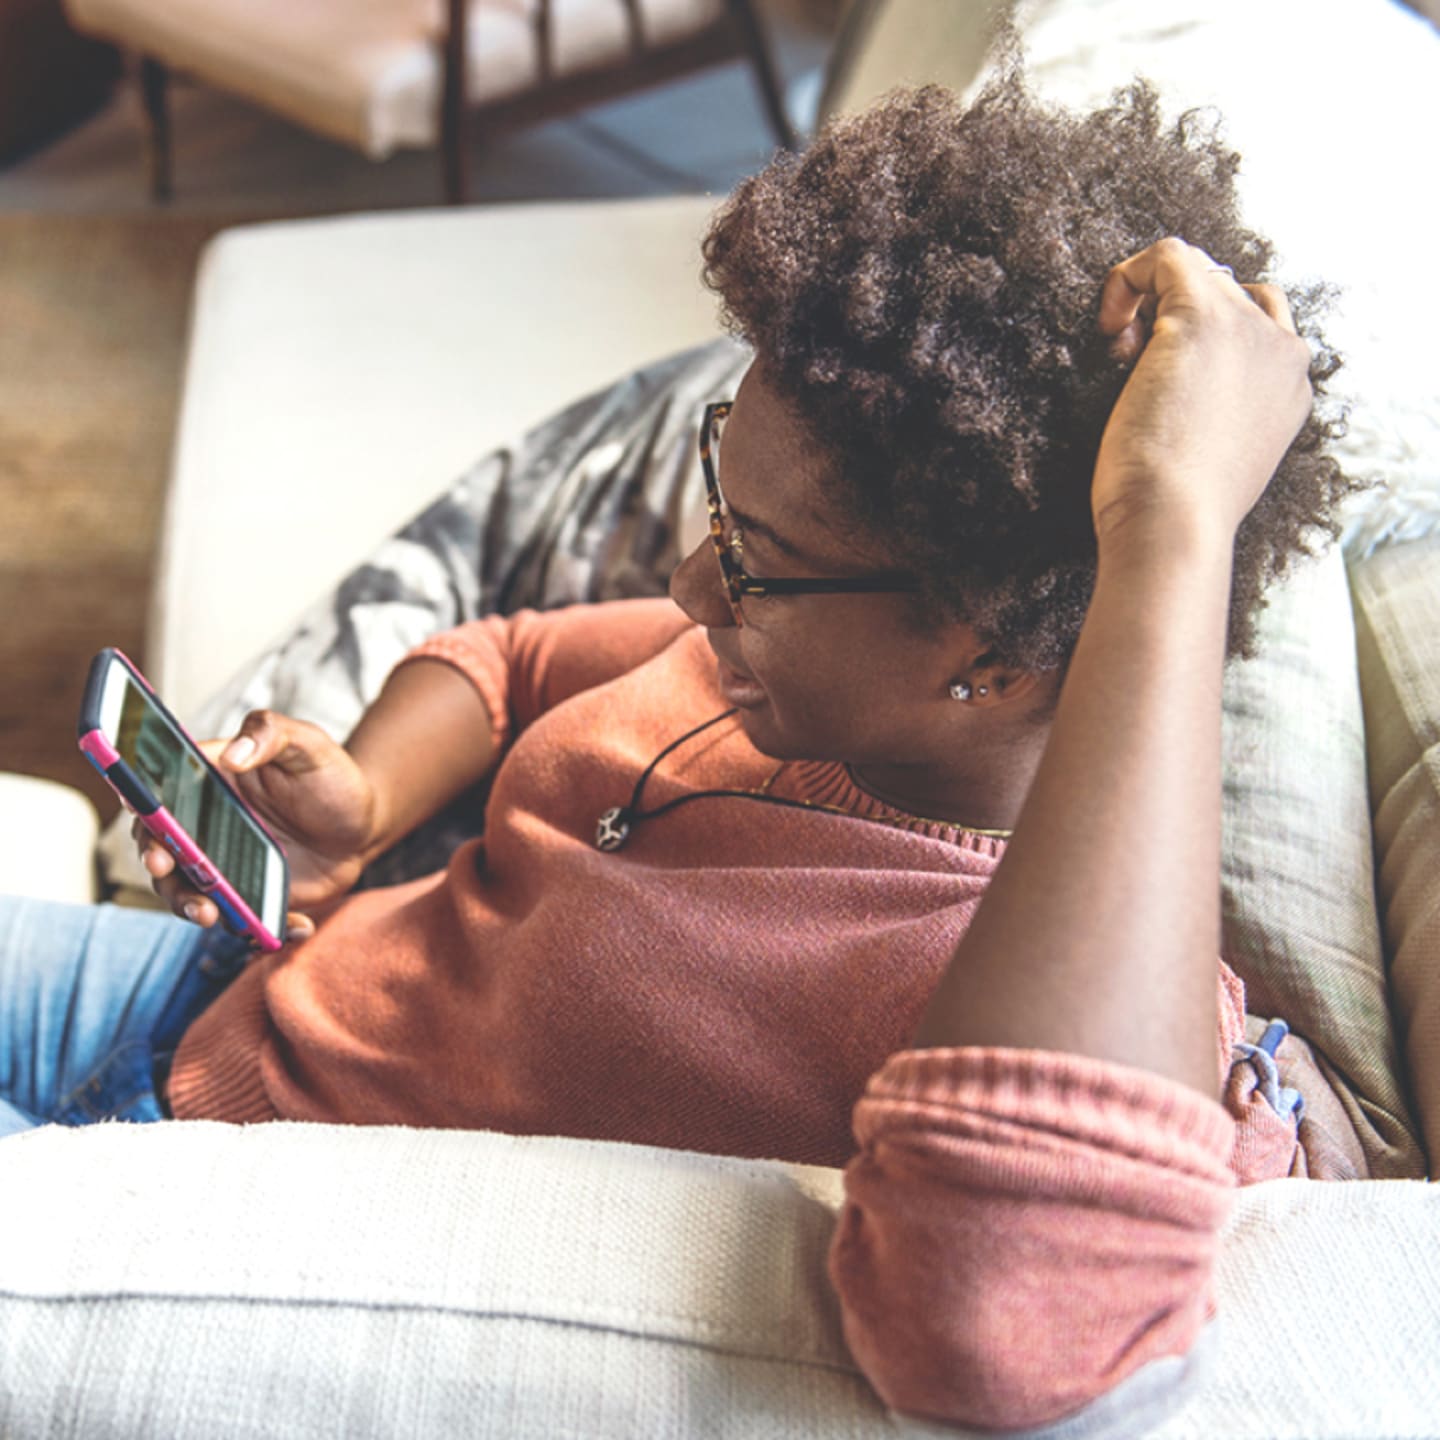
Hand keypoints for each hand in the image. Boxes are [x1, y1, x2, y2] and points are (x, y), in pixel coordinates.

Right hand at [133, 710, 379, 940]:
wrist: (364, 821)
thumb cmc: (329, 775)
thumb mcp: (306, 743)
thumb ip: (270, 734)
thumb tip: (234, 756)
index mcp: (208, 785)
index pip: (159, 798)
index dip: (145, 816)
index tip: (150, 832)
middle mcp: (206, 829)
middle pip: (164, 853)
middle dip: (163, 872)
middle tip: (174, 874)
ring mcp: (226, 867)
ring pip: (192, 894)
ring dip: (193, 908)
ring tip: (213, 916)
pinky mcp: (252, 897)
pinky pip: (244, 921)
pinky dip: (262, 931)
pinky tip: (297, 926)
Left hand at [1092, 237, 1313, 547]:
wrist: (1174, 526)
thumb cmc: (1175, 515)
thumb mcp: (1211, 462)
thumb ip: (1214, 418)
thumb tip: (1177, 397)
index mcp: (1290, 389)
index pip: (1259, 326)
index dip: (1202, 337)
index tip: (1159, 379)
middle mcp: (1283, 351)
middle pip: (1228, 292)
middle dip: (1172, 316)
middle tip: (1132, 367)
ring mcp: (1248, 329)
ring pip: (1200, 270)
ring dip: (1151, 300)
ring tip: (1121, 354)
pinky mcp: (1203, 316)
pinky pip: (1167, 255)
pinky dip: (1127, 278)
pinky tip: (1108, 328)